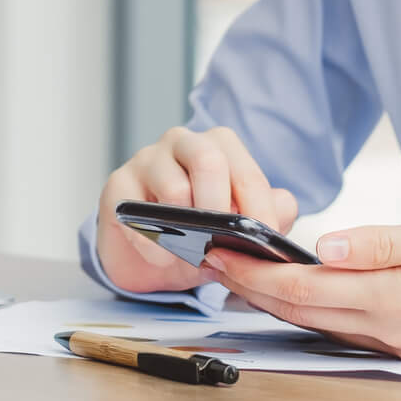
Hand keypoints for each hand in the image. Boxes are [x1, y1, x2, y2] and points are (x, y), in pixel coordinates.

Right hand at [94, 126, 297, 295]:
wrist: (151, 254)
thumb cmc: (199, 232)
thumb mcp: (239, 227)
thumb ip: (268, 214)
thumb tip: (282, 207)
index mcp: (218, 146)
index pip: (245, 170)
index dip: (259, 208)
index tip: (265, 241)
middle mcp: (182, 143)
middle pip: (208, 160)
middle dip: (222, 209)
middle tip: (225, 244)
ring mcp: (146, 160)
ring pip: (173, 187)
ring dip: (187, 232)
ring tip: (193, 255)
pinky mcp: (117, 184)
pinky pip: (137, 214)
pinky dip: (155, 244)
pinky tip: (163, 258)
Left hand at [201, 214, 400, 360]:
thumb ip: (381, 242)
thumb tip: (323, 244)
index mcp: (395, 300)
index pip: (305, 289)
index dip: (254, 273)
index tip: (218, 251)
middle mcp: (392, 329)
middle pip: (303, 310)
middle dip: (251, 286)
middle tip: (209, 259)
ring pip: (322, 320)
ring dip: (277, 298)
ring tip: (240, 271)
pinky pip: (349, 325)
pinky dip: (313, 305)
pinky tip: (301, 288)